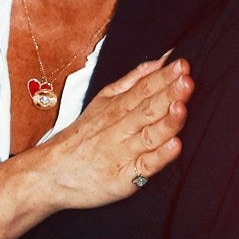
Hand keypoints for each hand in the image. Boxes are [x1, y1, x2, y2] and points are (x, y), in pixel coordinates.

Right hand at [37, 55, 192, 210]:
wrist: (51, 173)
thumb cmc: (82, 137)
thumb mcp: (103, 100)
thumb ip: (133, 80)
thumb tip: (161, 60)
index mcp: (117, 107)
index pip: (144, 89)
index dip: (164, 77)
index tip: (182, 65)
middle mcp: (121, 129)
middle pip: (148, 109)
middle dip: (168, 94)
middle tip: (186, 80)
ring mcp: (124, 153)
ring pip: (149, 135)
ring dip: (167, 122)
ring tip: (181, 107)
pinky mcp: (125, 178)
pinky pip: (145, 166)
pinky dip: (160, 156)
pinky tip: (175, 146)